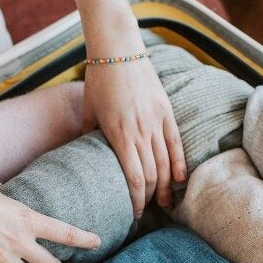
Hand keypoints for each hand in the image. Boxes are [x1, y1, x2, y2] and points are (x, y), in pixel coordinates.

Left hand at [83, 56, 185, 216]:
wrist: (118, 49)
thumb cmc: (98, 79)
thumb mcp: (88, 110)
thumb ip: (87, 134)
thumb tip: (83, 155)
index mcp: (118, 134)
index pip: (133, 178)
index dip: (136, 200)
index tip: (135, 214)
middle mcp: (140, 131)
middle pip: (151, 175)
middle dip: (150, 198)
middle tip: (148, 211)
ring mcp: (155, 120)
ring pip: (165, 162)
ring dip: (166, 186)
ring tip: (164, 203)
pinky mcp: (166, 110)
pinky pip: (176, 142)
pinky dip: (179, 163)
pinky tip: (179, 179)